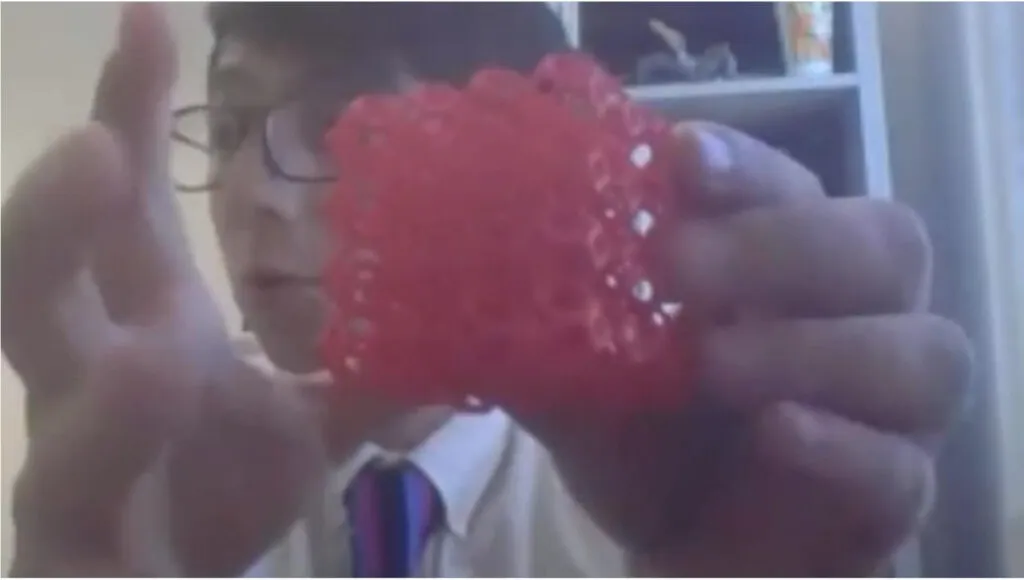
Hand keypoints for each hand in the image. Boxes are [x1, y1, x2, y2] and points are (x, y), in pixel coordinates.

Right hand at [2, 5, 323, 574]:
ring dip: (96, 374)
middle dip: (56, 216)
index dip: (126, 112)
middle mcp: (92, 379)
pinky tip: (154, 401)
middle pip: (39, 285)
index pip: (127, 210)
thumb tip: (456, 319)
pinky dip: (106, 458)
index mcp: (149, 329)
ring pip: (45, 405)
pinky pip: (72, 506)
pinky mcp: (68, 550)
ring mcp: (71, 467)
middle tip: (99, 147)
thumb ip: (368, 375)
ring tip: (157, 348)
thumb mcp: (308, 428)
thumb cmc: (224, 498)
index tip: (146, 16)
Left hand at [521, 122, 971, 574]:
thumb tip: (476, 257)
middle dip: (782, 246)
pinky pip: (900, 469)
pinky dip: (839, 445)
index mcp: (785, 264)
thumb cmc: (643, 440)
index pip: (789, 187)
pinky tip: (772, 431)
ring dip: (813, 348)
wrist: (677, 548)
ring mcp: (888, 410)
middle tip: (679, 265)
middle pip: (886, 244)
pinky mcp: (889, 495)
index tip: (678, 160)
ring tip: (713, 366)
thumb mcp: (581, 375)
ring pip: (924, 354)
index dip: (743, 167)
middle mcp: (857, 317)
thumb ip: (546, 322)